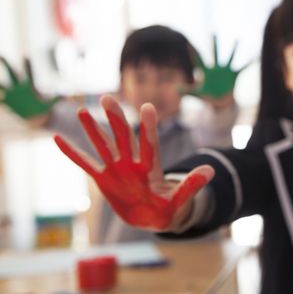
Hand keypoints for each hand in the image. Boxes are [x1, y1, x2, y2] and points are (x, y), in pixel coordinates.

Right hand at [0, 56, 59, 118]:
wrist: (36, 118)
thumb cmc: (44, 109)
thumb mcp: (51, 104)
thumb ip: (58, 99)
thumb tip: (68, 96)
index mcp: (30, 86)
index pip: (28, 74)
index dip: (28, 66)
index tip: (26, 56)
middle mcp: (20, 88)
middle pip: (13, 74)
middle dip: (6, 65)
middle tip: (1, 56)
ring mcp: (12, 95)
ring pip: (3, 85)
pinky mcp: (8, 103)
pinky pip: (1, 99)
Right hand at [54, 95, 213, 230]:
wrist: (152, 217)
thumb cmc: (168, 208)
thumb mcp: (180, 200)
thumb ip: (191, 186)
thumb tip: (211, 171)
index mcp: (151, 168)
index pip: (150, 145)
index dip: (149, 128)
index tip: (148, 108)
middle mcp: (132, 164)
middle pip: (123, 138)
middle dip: (116, 119)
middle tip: (107, 98)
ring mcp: (116, 170)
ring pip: (103, 146)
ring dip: (93, 130)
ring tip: (81, 110)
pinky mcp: (104, 179)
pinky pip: (85, 164)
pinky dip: (73, 154)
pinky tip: (58, 138)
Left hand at [191, 35, 250, 99]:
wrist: (221, 104)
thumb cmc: (208, 99)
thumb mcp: (197, 94)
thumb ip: (187, 91)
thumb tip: (175, 89)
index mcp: (206, 72)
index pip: (198, 61)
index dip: (193, 53)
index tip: (188, 44)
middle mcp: (216, 69)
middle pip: (215, 54)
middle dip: (215, 44)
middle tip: (213, 33)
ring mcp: (226, 71)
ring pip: (230, 57)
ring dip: (234, 49)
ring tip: (237, 39)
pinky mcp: (234, 76)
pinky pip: (243, 68)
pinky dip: (249, 63)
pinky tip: (255, 57)